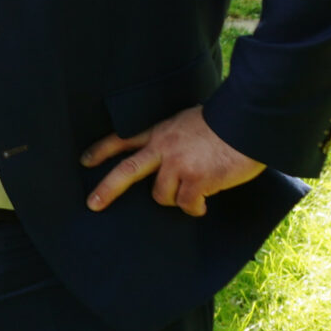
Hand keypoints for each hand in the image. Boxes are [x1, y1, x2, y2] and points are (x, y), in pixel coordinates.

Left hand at [83, 106, 263, 216]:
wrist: (245, 122)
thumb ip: (172, 138)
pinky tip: (203, 204)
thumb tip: (168, 158)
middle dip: (107, 189)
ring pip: (162, 196)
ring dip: (175, 199)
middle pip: (126, 171)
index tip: (85, 161)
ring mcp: (179, 165)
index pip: (123, 140)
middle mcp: (163, 148)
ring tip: (192, 194)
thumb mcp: (186, 122)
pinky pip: (188, 204)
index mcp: (159, 132)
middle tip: (92, 204)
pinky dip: (195, 208)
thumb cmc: (222, 123)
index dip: (102, 150)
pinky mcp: (198, 180)